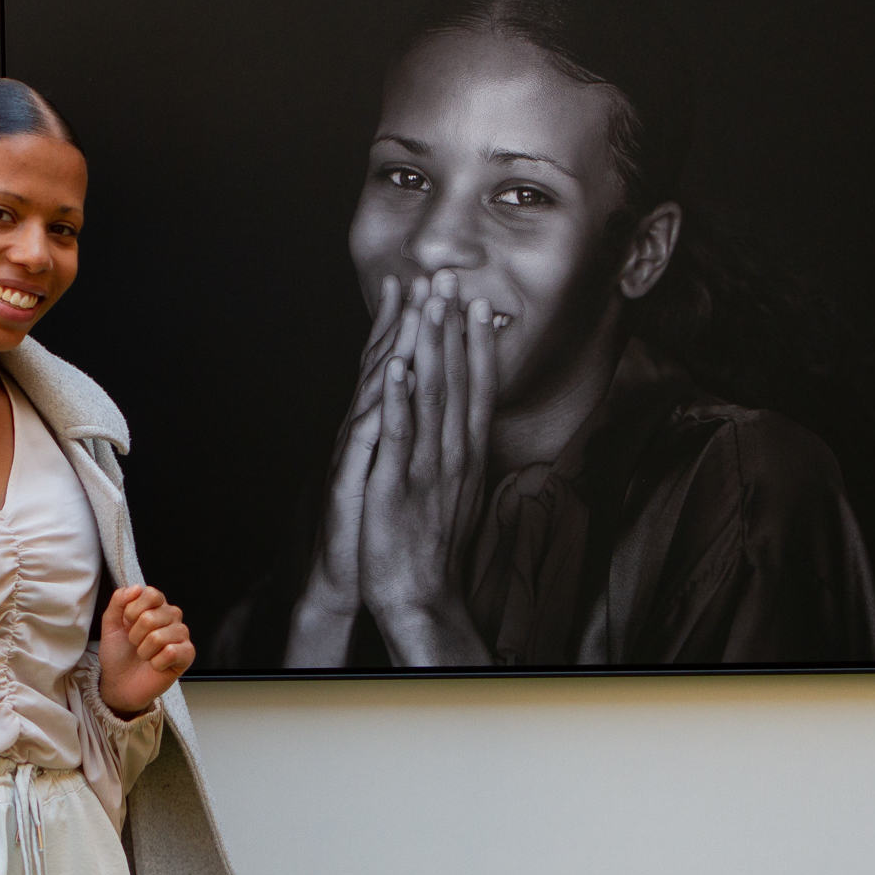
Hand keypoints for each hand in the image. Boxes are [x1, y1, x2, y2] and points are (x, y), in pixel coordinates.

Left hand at [98, 584, 193, 715]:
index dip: (132, 611)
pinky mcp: (187, 655)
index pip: (151, 594)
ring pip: (159, 637)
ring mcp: (181, 635)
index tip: (127, 624)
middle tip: (135, 644)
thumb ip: (119, 601)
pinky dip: (156, 662)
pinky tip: (156, 664)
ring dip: (144, 651)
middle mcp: (171, 617)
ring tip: (144, 655)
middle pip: (152, 617)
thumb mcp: (110, 624)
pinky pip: (171, 652)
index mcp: (155, 605)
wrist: (119, 683)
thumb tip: (136, 588)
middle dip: (135, 636)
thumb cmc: (118, 653)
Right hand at [284, 274, 420, 665]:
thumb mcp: (393, 468)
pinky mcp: (351, 476)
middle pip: (384, 365)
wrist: (348, 573)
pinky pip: (368, 435)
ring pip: (376, 390)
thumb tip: (418, 398)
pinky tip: (391, 374)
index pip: (396, 366)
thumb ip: (402, 431)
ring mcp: (356, 451)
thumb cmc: (373, 521)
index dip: (410, 324)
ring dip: (393, 346)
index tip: (427, 284)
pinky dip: (381, 402)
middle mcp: (366, 430)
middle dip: (406, 319)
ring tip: (412, 307)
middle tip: (425, 275)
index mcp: (381, 426)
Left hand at [357, 271, 498, 665]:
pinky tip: (396, 364)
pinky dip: (400, 398)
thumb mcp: (458, 490)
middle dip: (453, 328)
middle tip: (451, 279)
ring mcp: (427, 467)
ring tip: (427, 302)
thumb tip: (470, 422)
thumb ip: (462, 452)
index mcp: (468, 454)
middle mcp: (454, 454)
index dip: (477, 344)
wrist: (420, 595)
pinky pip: (400, 435)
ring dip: (430, 346)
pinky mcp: (398, 484)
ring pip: (432, 397)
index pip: (477, 389)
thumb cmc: (434, 544)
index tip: (476, 303)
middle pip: (457, 382)